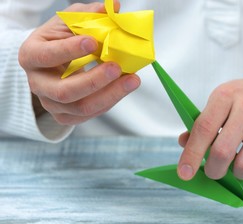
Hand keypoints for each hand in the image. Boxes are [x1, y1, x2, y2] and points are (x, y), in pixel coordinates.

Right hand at [18, 1, 139, 124]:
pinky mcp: (66, 116)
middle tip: (117, 67)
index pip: (47, 55)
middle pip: (65, 91)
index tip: (93, 42)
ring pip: (81, 107)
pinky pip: (91, 114)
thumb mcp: (70, 22)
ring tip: (132, 79)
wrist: (52, 64)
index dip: (69, 50)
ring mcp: (51, 103)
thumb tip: (114, 7)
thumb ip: (89, 14)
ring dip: (110, 94)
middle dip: (94, 80)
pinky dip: (111, 100)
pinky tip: (125, 87)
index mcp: (31, 55)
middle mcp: (37, 83)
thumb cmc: (61, 40)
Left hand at [177, 74, 242, 179]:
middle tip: (215, 171)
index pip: (203, 129)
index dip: (191, 155)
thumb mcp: (226, 101)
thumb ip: (205, 123)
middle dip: (214, 170)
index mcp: (227, 95)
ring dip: (240, 172)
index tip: (184, 173)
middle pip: (222, 153)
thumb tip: (185, 143)